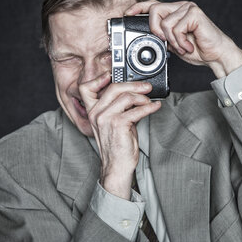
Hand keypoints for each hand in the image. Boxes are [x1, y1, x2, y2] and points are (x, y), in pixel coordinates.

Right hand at [79, 71, 161, 199]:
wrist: (117, 166)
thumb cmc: (118, 145)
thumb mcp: (114, 122)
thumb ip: (119, 107)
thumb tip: (135, 93)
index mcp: (93, 111)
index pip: (87, 88)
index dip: (100, 79)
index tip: (114, 75)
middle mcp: (96, 113)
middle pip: (113, 87)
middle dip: (134, 84)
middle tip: (146, 87)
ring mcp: (105, 118)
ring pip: (126, 96)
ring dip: (142, 97)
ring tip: (149, 102)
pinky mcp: (117, 124)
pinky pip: (136, 110)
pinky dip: (149, 107)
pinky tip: (154, 107)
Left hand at [125, 0, 241, 77]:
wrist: (217, 55)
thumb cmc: (198, 50)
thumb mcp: (173, 43)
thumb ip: (161, 36)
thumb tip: (147, 35)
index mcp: (175, 11)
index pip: (153, 4)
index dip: (138, 7)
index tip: (127, 14)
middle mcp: (181, 6)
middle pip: (155, 10)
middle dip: (155, 30)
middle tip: (166, 43)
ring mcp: (188, 8)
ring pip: (165, 23)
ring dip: (172, 41)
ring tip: (183, 47)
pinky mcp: (195, 14)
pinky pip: (175, 28)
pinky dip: (180, 42)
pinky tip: (189, 45)